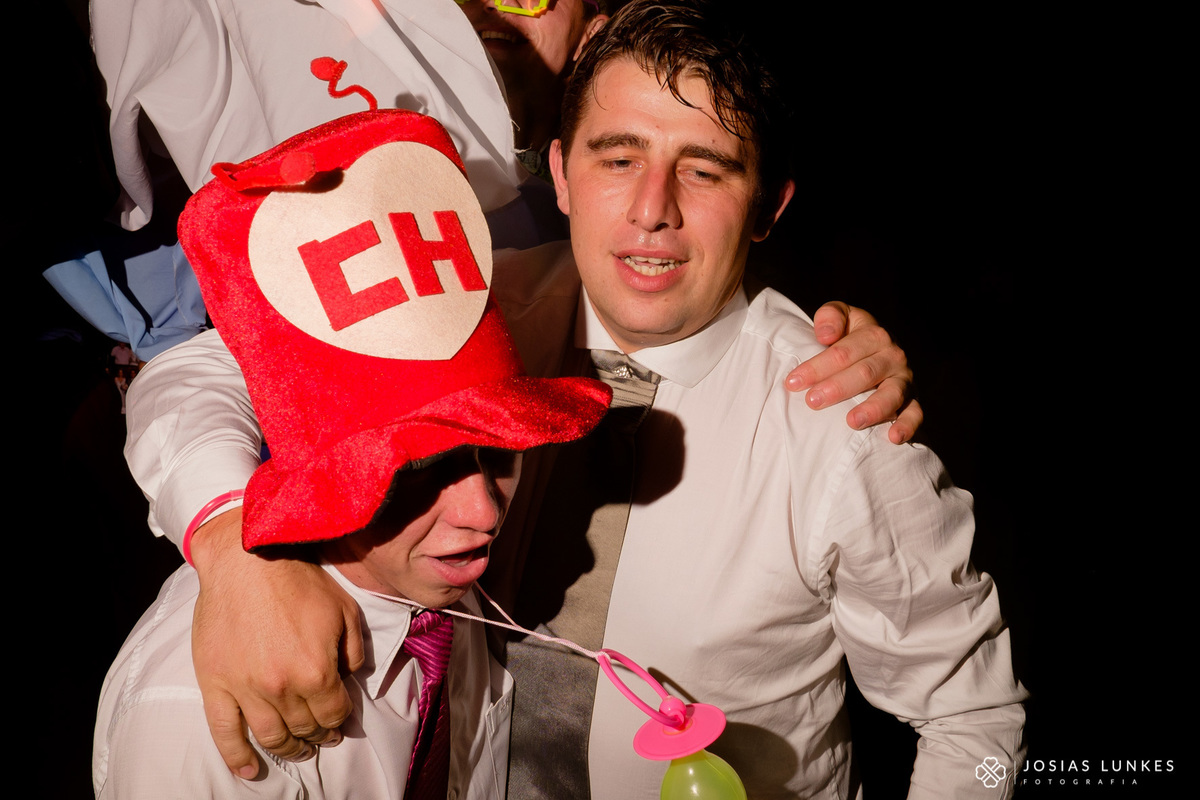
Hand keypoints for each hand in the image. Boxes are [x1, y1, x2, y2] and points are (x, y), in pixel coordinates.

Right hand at [189, 508, 364, 777]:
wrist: (248, 561)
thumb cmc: (300, 581)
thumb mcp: (345, 611)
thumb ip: (354, 651)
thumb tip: (352, 678)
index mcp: (317, 672)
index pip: (334, 714)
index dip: (340, 720)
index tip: (341, 721)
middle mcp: (282, 689)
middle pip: (305, 727)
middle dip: (317, 734)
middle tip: (321, 734)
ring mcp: (246, 690)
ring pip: (270, 736)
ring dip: (288, 749)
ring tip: (297, 750)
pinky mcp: (216, 685)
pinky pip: (224, 732)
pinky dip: (236, 757)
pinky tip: (249, 771)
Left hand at [785, 302, 922, 443]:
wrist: (879, 350)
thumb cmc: (851, 337)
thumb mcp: (841, 316)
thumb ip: (830, 316)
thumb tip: (825, 335)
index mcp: (874, 335)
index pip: (843, 352)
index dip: (817, 367)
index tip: (793, 382)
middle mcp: (893, 356)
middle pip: (865, 373)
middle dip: (837, 388)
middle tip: (813, 401)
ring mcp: (904, 379)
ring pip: (892, 394)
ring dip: (873, 409)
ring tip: (852, 421)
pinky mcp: (912, 400)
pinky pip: (915, 413)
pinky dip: (906, 425)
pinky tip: (893, 438)